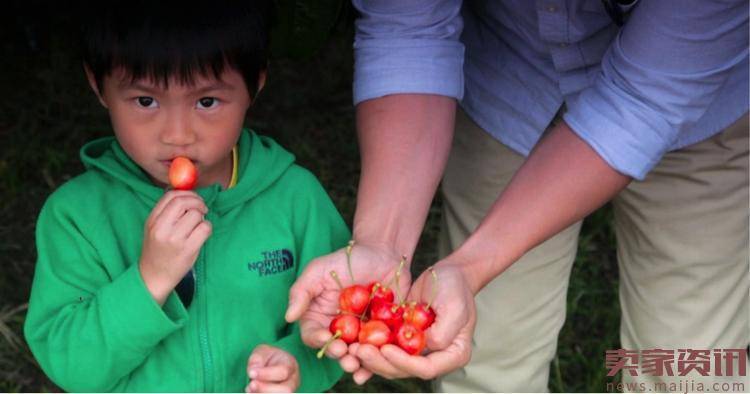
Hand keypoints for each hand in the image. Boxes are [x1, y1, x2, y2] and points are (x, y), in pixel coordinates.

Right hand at [139, 190, 210, 304]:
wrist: (154, 276)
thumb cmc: (157, 250)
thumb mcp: (154, 228)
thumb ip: (166, 211)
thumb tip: (185, 192)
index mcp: (153, 220)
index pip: (171, 196)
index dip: (187, 193)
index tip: (193, 199)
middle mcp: (162, 228)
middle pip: (184, 202)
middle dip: (197, 202)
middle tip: (202, 208)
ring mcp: (175, 239)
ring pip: (196, 215)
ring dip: (202, 217)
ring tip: (198, 226)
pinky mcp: (188, 249)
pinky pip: (205, 228)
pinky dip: (207, 228)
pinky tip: (201, 235)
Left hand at [245, 345, 298, 392]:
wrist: (272, 366)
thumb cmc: (268, 358)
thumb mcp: (262, 351)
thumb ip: (257, 358)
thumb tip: (252, 370)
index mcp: (291, 365)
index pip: (283, 371)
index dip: (266, 374)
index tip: (251, 373)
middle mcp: (293, 381)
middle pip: (286, 390)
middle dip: (265, 388)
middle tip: (251, 385)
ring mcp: (288, 391)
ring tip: (249, 388)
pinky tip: (252, 392)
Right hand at [284, 242, 409, 376]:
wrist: (382, 254)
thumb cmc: (346, 260)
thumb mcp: (318, 271)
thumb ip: (301, 292)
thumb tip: (289, 317)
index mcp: (320, 319)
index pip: (314, 335)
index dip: (318, 339)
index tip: (324, 337)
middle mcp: (340, 332)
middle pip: (336, 350)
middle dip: (340, 356)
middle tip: (346, 356)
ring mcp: (362, 335)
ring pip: (358, 355)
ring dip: (359, 362)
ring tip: (360, 360)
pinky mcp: (385, 336)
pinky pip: (382, 351)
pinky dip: (381, 359)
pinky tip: (382, 360)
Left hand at [351, 261, 475, 381]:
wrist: (447, 275)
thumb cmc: (455, 288)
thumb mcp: (455, 306)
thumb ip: (444, 330)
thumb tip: (427, 344)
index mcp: (453, 355)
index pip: (426, 368)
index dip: (404, 362)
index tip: (386, 349)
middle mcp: (435, 358)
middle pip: (405, 370)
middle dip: (381, 362)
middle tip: (360, 351)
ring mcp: (418, 352)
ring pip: (391, 364)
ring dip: (371, 359)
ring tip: (353, 349)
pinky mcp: (403, 342)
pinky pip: (386, 350)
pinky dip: (371, 349)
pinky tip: (354, 343)